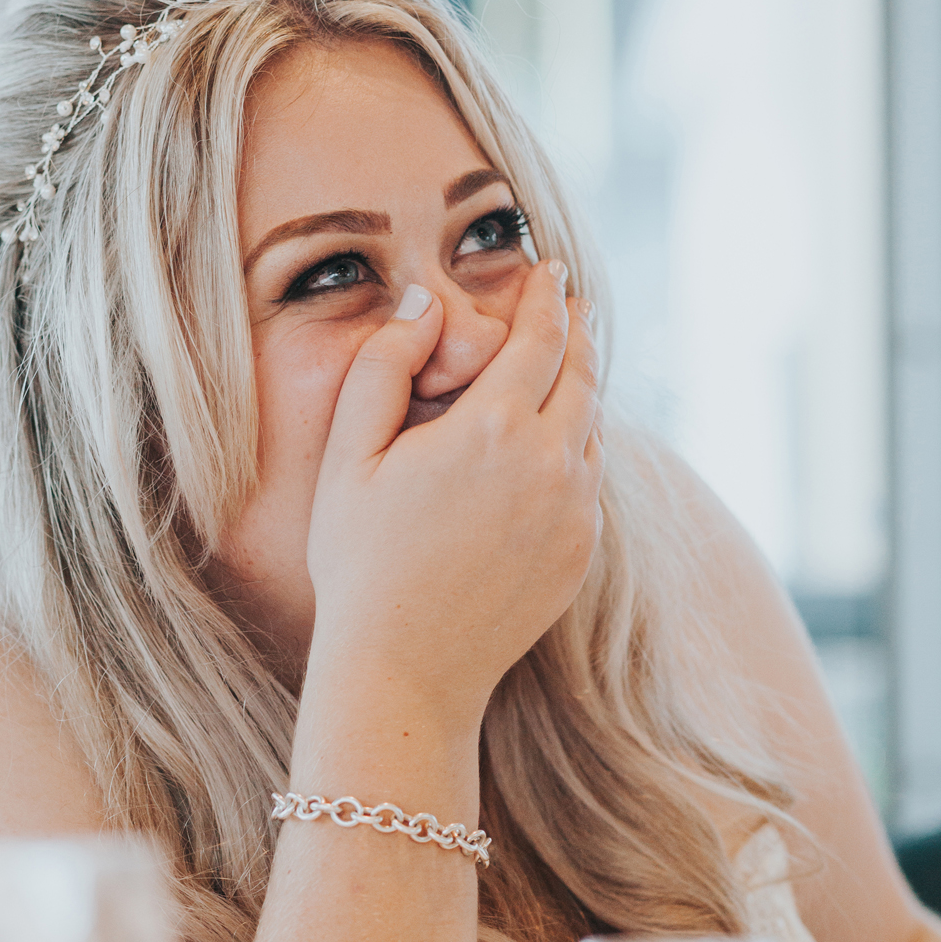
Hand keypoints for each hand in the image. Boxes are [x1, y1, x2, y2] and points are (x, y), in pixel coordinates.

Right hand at [304, 257, 603, 729]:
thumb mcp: (349, 458)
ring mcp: (574, 515)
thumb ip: (384, 367)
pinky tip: (547, 454)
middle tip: (567, 307)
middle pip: (581, 376)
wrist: (406, 671)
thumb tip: (425, 305)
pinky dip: (574, 454)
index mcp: (492, 430)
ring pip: (590, 431)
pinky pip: (586, 484)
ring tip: (558, 374)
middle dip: (574, 335)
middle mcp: (549, 466)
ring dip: (577, 395)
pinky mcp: (580, 555)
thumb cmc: (361, 564)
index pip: (540, 337)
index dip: (546, 297)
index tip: (550, 271)